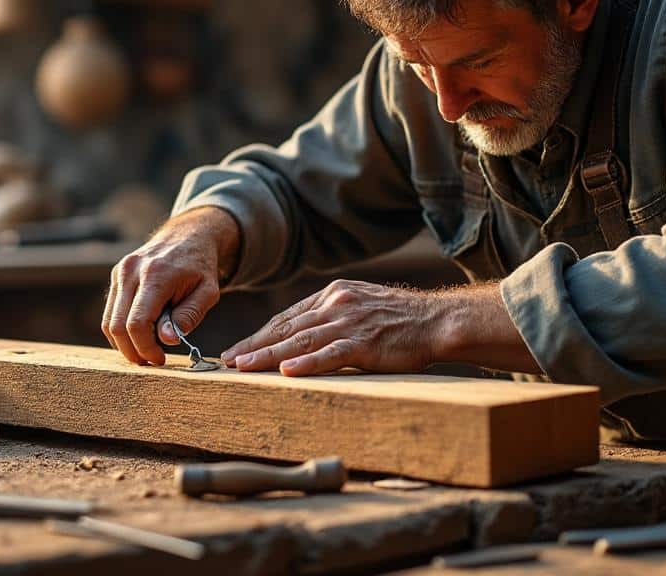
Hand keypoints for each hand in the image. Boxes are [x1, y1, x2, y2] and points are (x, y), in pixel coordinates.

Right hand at [102, 207, 239, 365]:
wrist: (188, 235)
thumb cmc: (200, 267)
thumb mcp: (208, 292)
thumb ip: (188, 316)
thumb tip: (166, 339)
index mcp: (156, 275)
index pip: (137, 323)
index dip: (145, 348)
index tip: (160, 359)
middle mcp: (131, 271)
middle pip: (117, 326)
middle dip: (132, 351)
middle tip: (150, 362)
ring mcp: (120, 272)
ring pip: (108, 321)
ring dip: (124, 343)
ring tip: (145, 351)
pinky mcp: (116, 275)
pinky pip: (110, 311)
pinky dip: (121, 329)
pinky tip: (140, 335)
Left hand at [221, 279, 443, 375]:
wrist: (437, 320)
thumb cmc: (400, 319)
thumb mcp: (360, 305)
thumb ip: (332, 315)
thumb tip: (303, 334)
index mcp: (332, 295)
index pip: (287, 318)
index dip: (260, 334)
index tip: (238, 349)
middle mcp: (336, 305)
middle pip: (286, 328)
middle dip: (254, 345)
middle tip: (228, 360)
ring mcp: (350, 322)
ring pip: (300, 341)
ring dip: (268, 355)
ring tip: (244, 367)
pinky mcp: (365, 342)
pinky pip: (330, 354)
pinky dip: (307, 363)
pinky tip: (287, 371)